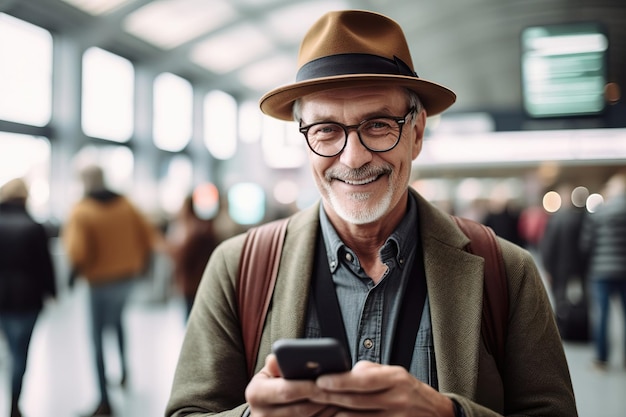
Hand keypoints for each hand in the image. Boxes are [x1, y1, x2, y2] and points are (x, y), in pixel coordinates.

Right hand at [245, 354, 340, 416]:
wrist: (266, 410)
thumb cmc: (273, 384)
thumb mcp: (270, 371)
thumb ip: (276, 365)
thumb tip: (276, 358)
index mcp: (256, 393)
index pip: (286, 391)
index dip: (307, 386)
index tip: (324, 381)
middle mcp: (261, 415)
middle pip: (301, 409)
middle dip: (322, 398)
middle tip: (341, 390)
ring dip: (328, 410)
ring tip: (343, 398)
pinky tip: (336, 410)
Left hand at [311, 360, 454, 416]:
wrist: (437, 414)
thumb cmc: (409, 390)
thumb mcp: (394, 373)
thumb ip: (368, 372)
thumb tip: (341, 373)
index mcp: (396, 379)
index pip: (363, 380)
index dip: (340, 381)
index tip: (319, 380)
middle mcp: (397, 400)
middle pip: (355, 401)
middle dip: (329, 398)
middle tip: (308, 394)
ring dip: (333, 415)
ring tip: (314, 409)